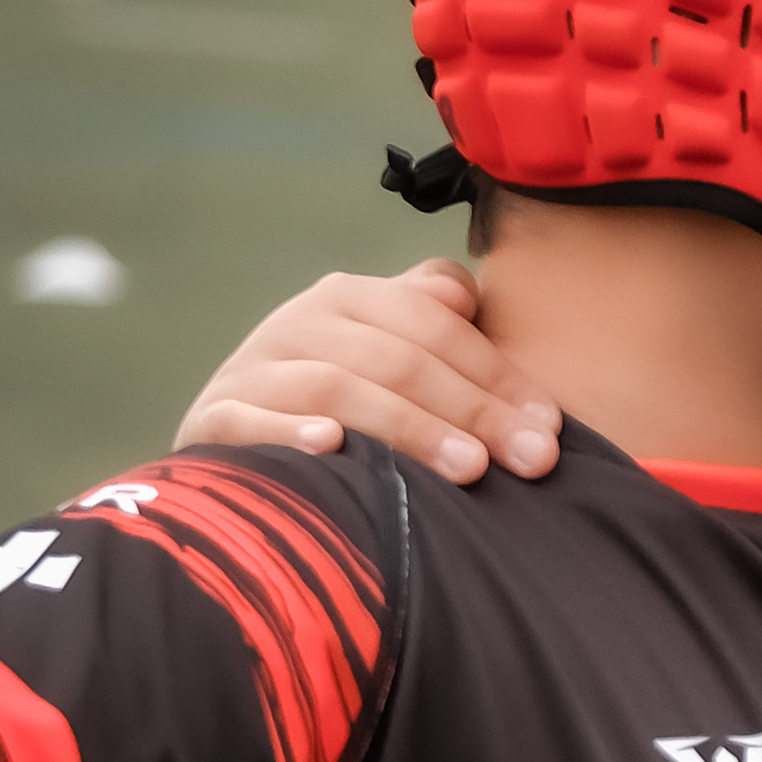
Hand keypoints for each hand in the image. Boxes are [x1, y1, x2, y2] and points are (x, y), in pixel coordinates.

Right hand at [178, 261, 559, 482]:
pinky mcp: (213, 421)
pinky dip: (290, 431)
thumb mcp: (393, 349)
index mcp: (348, 298)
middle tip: (530, 458)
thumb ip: (433, 318)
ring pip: (338, 389)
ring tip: (469, 468)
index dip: (497, 372)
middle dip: (473, 410)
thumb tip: (466, 294)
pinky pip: (249, 420)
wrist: (245, 445)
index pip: (432, 323)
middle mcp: (297, 324)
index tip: (549, 426)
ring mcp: (252, 371)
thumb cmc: (351, 401)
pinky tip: (333, 446)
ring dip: (409, 427)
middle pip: (397, 359)